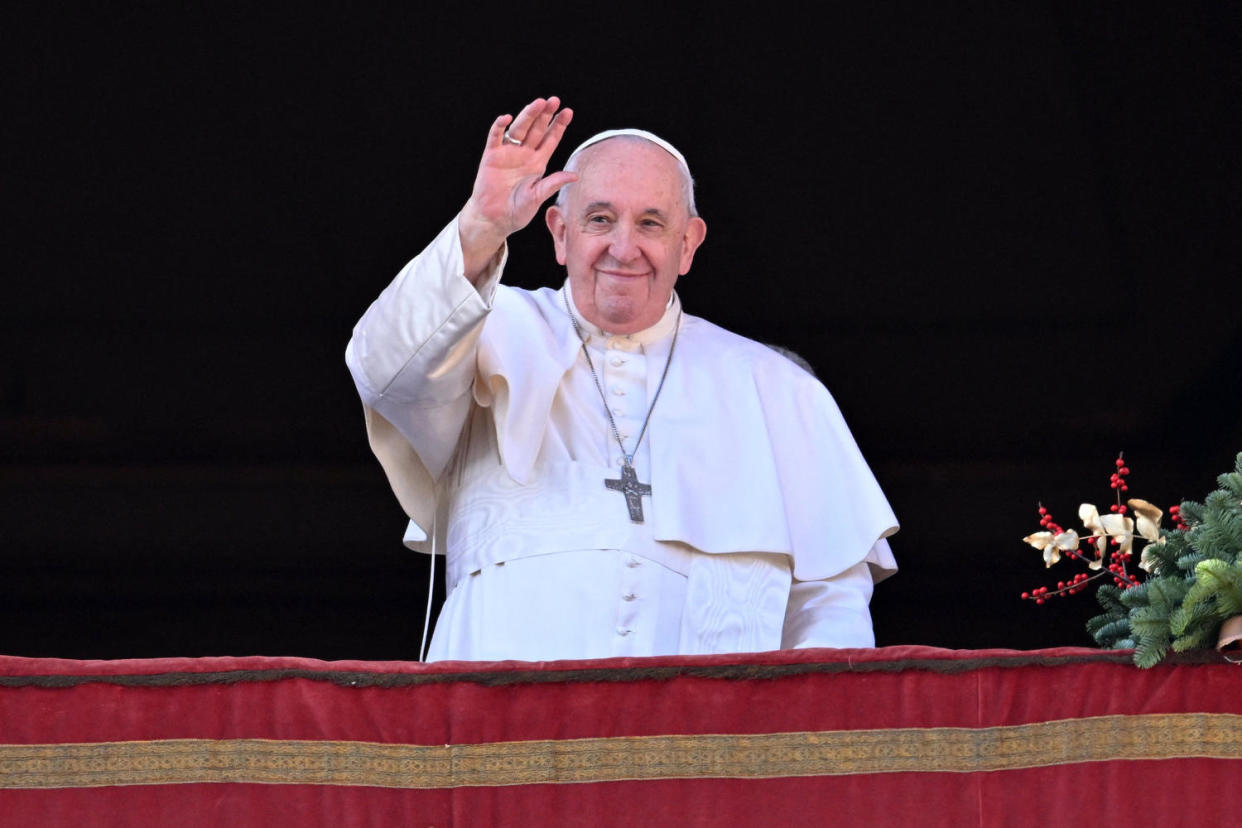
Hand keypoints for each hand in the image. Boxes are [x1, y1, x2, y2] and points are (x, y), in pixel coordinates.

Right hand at [459, 97, 575, 281]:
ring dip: (528, 115)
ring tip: (538, 103)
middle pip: (536, 129)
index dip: (559, 125)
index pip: (550, 139)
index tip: (568, 112)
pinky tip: (506, 118)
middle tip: (554, 100)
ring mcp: (507, 153)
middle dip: (545, 115)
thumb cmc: (517, 210)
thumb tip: (574, 176)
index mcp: (538, 163)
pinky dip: (499, 127)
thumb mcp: (538, 197)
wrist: (494, 219)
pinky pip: (495, 138)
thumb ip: (553, 184)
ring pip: (519, 129)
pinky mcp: (491, 156)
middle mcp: (524, 154)